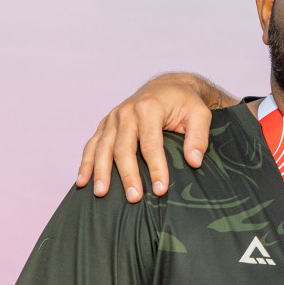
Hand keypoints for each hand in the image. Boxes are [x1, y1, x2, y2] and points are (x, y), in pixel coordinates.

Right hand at [75, 77, 214, 201]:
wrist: (167, 86)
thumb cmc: (185, 102)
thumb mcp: (200, 114)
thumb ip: (199, 137)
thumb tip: (194, 162)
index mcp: (149, 108)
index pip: (151, 144)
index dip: (156, 168)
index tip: (160, 190)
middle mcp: (126, 112)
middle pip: (123, 148)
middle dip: (127, 175)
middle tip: (133, 198)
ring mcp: (113, 118)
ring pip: (102, 147)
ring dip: (101, 171)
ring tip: (101, 193)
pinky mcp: (106, 124)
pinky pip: (92, 144)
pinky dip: (86, 163)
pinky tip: (82, 181)